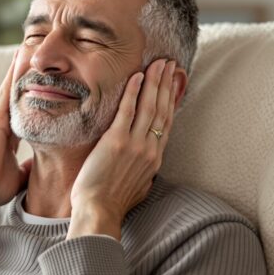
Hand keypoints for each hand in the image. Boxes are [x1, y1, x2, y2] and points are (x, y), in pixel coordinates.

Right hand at [0, 49, 31, 226]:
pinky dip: (12, 75)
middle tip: (31, 53)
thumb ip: (28, 166)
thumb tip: (40, 168)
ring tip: (24, 47)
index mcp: (7, 134)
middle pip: (14, 92)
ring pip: (9, 87)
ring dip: (16, 68)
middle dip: (22, 74)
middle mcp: (0, 122)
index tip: (39, 81)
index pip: (22, 109)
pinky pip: (5, 92)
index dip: (30, 94)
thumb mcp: (18, 173)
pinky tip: (18, 59)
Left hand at [66, 59, 177, 239]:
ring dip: (155, 82)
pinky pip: (128, 110)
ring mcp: (135, 144)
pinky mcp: (117, 141)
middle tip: (170, 64)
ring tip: (158, 63)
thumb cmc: (112, 203)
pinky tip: (137, 75)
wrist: (99, 211)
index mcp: (155, 158)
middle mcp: (150, 149)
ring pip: (149, 106)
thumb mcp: (138, 186)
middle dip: (167, 84)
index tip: (174, 81)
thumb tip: (145, 164)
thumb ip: (144, 170)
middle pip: (162, 109)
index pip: (167, 121)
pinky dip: (134, 91)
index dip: (172, 99)